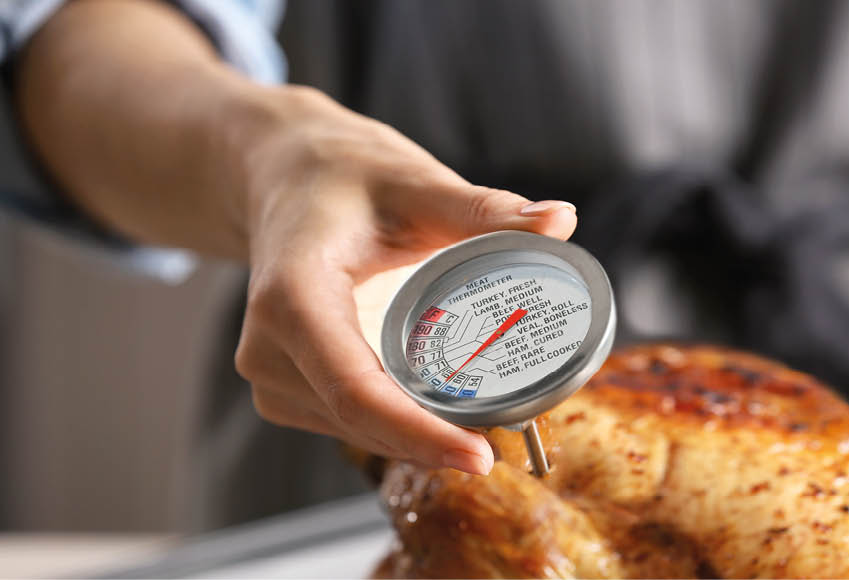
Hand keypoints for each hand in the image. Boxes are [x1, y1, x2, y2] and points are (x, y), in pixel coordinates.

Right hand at [233, 87, 576, 473]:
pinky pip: (349, 422)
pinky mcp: (286, 385)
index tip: (481, 457)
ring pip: (356, 431)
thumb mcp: (415, 183)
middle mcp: (269, 345)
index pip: (355, 390)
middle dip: (434, 441)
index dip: (419, 434)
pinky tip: (440, 410)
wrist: (288, 180)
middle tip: (515, 437)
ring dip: (418, 436)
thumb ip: (484, 209)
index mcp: (292, 295)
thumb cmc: (344, 176)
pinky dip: (397, 424)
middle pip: (360, 420)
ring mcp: (271, 372)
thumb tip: (559, 221)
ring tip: (484, 423)